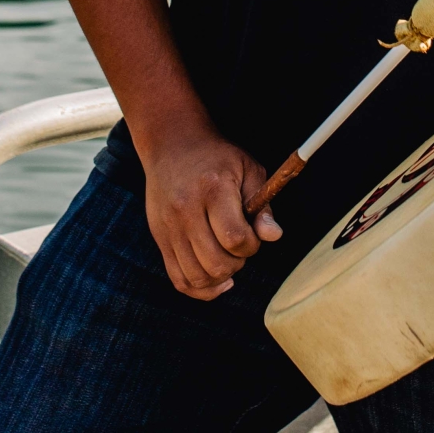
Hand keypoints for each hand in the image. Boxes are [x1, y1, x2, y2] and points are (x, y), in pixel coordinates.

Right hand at [139, 126, 283, 298]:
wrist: (172, 144)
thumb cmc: (218, 157)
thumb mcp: (248, 169)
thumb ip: (262, 205)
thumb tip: (273, 236)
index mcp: (212, 189)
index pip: (234, 238)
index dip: (251, 246)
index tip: (252, 234)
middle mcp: (186, 210)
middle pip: (215, 263)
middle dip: (236, 263)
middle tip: (239, 246)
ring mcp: (169, 227)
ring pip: (196, 277)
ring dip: (219, 277)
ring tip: (226, 258)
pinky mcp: (159, 238)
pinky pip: (178, 279)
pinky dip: (199, 288)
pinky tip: (215, 279)